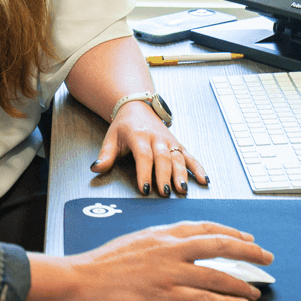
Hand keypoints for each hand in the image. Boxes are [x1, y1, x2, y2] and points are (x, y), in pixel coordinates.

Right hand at [19, 221, 272, 300]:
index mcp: (161, 232)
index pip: (204, 227)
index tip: (246, 238)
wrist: (81, 278)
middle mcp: (169, 248)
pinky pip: (204, 298)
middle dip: (248, 252)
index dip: (230, 232)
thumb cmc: (101, 263)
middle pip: (219, 245)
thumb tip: (175, 247)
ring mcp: (169, 271)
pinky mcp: (164, 295)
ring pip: (217, 273)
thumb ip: (158, 242)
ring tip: (258, 289)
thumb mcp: (133, 241)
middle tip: (266, 257)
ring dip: (242, 282)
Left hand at [90, 101, 207, 197]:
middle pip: (162, 158)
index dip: (144, 172)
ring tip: (183, 190)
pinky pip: (189, 156)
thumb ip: (105, 155)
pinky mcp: (178, 144)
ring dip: (182, 174)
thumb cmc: (124, 126)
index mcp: (139, 136)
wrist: (138, 107)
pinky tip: (204, 180)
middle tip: (165, 193)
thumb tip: (96, 169)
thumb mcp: (111, 138)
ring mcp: (169, 141)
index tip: (144, 189)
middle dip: (164, 176)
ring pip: (177, 158)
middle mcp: (156, 138)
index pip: (143, 156)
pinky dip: (198, 168)